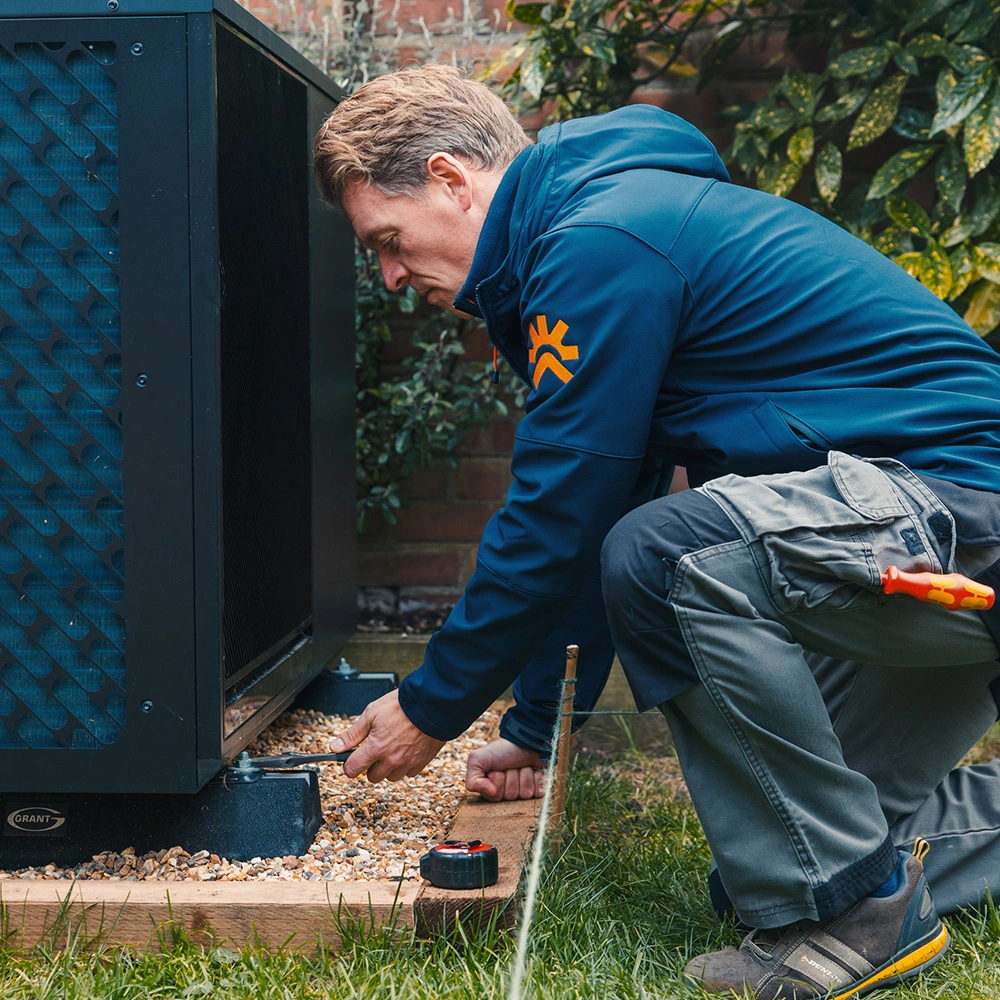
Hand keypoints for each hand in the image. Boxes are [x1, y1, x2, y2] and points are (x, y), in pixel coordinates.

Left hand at [330, 689, 444, 782]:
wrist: (433, 704)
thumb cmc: (403, 706)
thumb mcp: (372, 713)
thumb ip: (353, 734)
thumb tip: (335, 747)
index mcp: (375, 748)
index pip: (352, 770)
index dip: (349, 763)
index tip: (352, 756)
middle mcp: (391, 761)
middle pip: (371, 777)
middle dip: (370, 764)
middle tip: (376, 747)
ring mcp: (407, 763)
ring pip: (390, 777)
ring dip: (388, 766)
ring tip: (393, 746)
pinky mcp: (421, 762)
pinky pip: (408, 773)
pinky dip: (404, 765)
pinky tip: (406, 749)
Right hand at [466, 738, 544, 801]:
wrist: (525, 740)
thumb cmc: (502, 749)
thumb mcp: (478, 759)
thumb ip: (473, 780)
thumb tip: (490, 793)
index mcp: (492, 789)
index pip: (495, 796)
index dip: (497, 780)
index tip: (496, 769)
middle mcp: (508, 793)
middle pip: (511, 795)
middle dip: (511, 776)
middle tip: (510, 765)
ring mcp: (525, 792)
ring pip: (525, 793)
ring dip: (525, 775)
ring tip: (522, 765)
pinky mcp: (539, 789)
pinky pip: (539, 792)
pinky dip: (537, 778)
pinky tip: (534, 770)